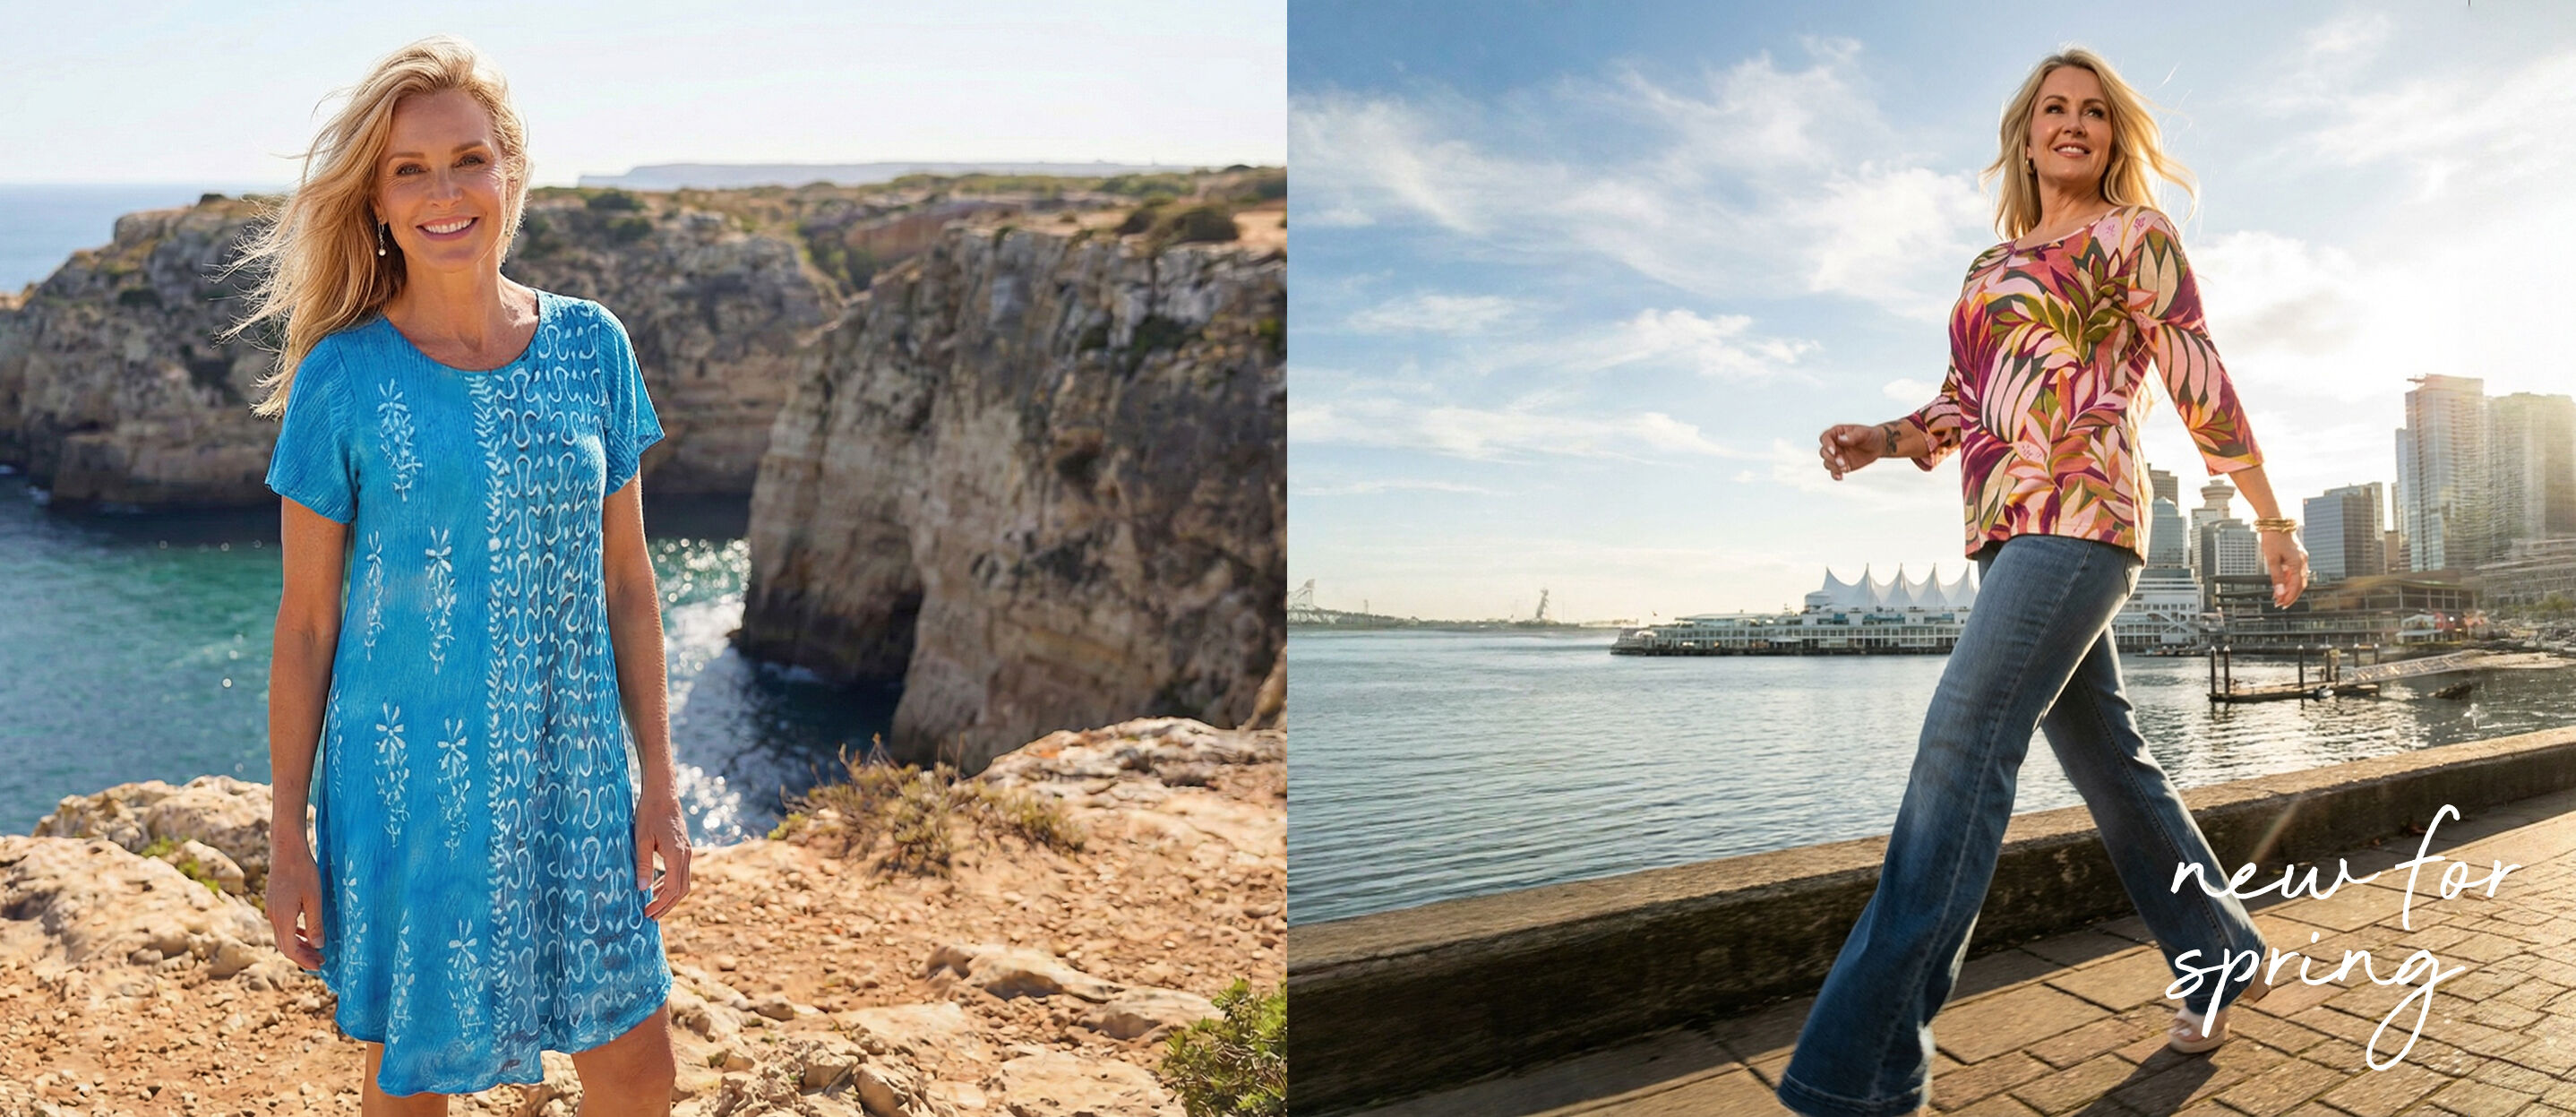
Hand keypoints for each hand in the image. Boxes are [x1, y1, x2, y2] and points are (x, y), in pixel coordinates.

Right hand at [266, 846, 325, 971]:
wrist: (287, 850)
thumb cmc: (303, 872)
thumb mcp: (314, 898)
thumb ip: (315, 923)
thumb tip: (318, 946)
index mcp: (283, 917)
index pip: (290, 949)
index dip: (304, 960)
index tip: (319, 966)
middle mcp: (273, 916)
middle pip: (285, 946)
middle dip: (302, 956)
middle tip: (320, 962)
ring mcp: (272, 910)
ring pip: (283, 936)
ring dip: (299, 946)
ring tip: (316, 951)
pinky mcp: (274, 903)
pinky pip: (283, 925)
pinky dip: (295, 933)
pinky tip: (307, 933)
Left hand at [636, 791, 692, 919]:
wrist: (663, 794)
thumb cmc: (649, 813)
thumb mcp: (641, 839)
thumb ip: (644, 864)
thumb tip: (642, 889)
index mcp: (677, 854)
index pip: (672, 888)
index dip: (660, 903)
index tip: (646, 913)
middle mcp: (686, 855)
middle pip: (682, 889)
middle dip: (667, 905)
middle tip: (650, 917)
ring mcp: (687, 851)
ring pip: (683, 882)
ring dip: (669, 896)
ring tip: (653, 906)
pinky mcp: (683, 848)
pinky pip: (680, 872)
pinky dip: (670, 884)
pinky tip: (656, 886)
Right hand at [1818, 423, 1890, 479]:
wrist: (1877, 446)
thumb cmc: (1870, 436)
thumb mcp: (1864, 433)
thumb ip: (1852, 436)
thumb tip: (1840, 439)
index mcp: (1837, 433)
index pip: (1825, 438)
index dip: (1827, 445)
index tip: (1834, 452)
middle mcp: (1834, 444)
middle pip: (1824, 452)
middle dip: (1832, 459)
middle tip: (1843, 463)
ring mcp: (1836, 455)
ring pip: (1827, 462)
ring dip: (1834, 467)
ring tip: (1846, 468)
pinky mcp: (1840, 465)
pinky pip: (1833, 471)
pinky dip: (1835, 474)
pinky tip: (1840, 477)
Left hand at [2261, 530, 2308, 608]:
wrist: (2275, 522)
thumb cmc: (2273, 538)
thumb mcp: (2272, 559)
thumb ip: (2276, 577)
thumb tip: (2279, 593)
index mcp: (2298, 562)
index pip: (2296, 585)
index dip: (2289, 596)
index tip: (2281, 604)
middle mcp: (2302, 561)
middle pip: (2300, 584)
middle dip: (2291, 595)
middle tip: (2280, 604)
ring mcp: (2300, 558)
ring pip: (2298, 579)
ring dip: (2289, 589)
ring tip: (2278, 597)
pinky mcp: (2296, 556)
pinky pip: (2295, 572)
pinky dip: (2289, 580)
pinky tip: (2281, 585)